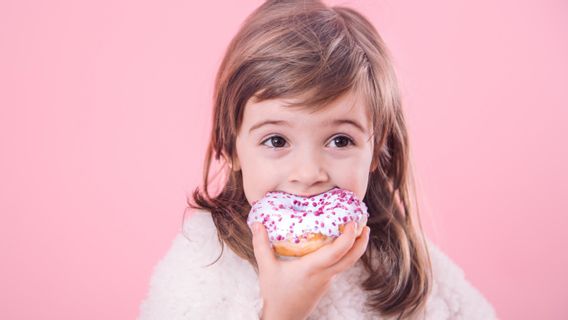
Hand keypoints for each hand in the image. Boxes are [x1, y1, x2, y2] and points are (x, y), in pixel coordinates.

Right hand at [252, 221, 369, 319]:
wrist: (283, 318)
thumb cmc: (275, 294)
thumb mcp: (266, 268)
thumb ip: (261, 244)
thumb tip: (256, 222)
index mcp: (313, 268)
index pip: (337, 252)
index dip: (348, 237)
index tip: (352, 223)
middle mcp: (324, 274)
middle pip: (351, 259)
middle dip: (361, 242)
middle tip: (364, 225)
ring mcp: (327, 281)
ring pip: (347, 263)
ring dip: (354, 248)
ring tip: (353, 231)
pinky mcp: (325, 284)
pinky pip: (339, 267)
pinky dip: (343, 255)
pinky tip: (336, 246)